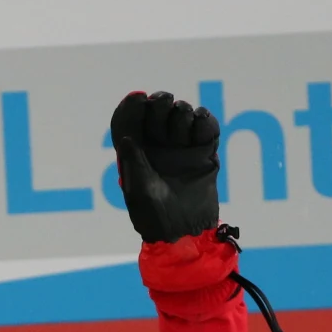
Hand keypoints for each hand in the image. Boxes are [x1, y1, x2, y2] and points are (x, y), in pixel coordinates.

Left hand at [109, 91, 220, 243]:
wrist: (185, 233)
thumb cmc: (154, 217)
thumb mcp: (139, 190)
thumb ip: (134, 162)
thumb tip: (125, 137)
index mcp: (136, 153)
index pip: (132, 120)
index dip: (134, 106)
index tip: (139, 98)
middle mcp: (158, 147)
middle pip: (159, 110)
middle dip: (162, 103)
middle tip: (165, 106)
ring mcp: (182, 148)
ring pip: (182, 114)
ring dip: (182, 114)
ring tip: (182, 133)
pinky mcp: (203, 153)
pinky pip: (206, 126)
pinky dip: (204, 120)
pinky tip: (199, 124)